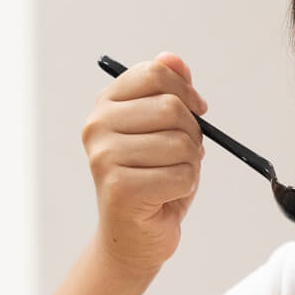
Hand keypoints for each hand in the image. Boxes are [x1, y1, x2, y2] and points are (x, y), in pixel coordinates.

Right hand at [81, 52, 207, 275]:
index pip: (155, 73)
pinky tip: (166, 196)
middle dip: (192, 134)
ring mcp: (104, 157)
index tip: (196, 110)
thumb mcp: (164, 129)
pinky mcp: (120, 188)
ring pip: (180, 143)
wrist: (134, 237)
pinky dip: (186, 187)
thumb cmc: (153, 179)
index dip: (186, 91)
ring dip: (190, 164)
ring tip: (171, 177)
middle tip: (183, 155)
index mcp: (107, 105)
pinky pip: (181, 175)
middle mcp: (98, 126)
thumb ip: (168, 91)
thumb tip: (173, 58)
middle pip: (171, 108)